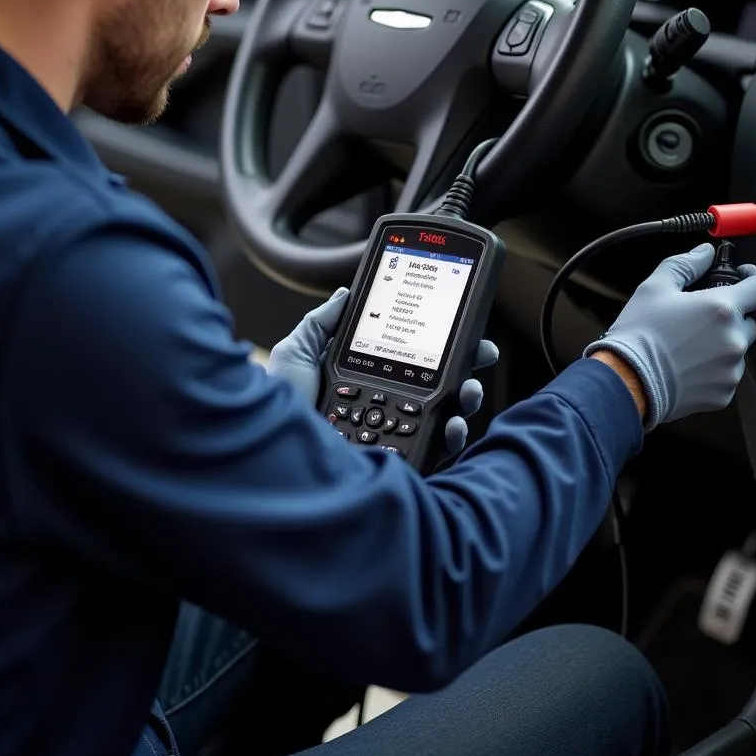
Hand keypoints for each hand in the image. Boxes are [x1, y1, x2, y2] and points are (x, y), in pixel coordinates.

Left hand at [266, 288, 499, 454]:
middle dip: (467, 364)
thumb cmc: (277, 409)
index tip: (460, 322)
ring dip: (468, 396)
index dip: (439, 340)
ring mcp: (395, 437)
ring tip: (469, 388)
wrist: (272, 455)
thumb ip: (321, 322)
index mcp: (365, 380)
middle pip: (438, 383)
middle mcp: (385, 408)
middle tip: (482, 351)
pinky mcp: (399, 464)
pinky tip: (454, 423)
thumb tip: (345, 291)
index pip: (411, 356)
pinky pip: (438, 449)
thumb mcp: (295, 354)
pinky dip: (454, 435)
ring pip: (446, 415)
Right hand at [584, 243, 755, 428]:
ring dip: (721, 344)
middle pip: (749, 321)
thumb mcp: (655, 288)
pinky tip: (687, 365)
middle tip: (699, 319)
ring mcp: (731, 370)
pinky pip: (726, 375)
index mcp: (722, 309)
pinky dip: (712, 370)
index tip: (744, 279)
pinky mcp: (724, 394)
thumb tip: (704, 253)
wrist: (627, 380)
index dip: (753, 279)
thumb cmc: (639, 335)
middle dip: (731, 317)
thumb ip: (685, 264)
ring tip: (688, 346)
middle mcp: (734, 340)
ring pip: (737, 350)